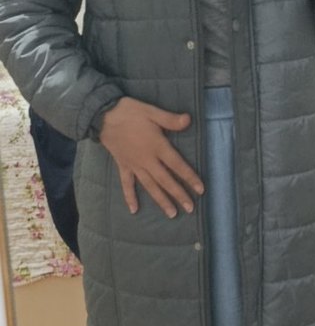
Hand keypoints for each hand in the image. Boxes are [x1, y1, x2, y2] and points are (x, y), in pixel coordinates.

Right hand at [99, 97, 203, 217]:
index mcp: (157, 146)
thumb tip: (189, 120)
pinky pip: (127, 184)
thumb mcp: (152, 111)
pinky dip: (130, 197)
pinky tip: (134, 210)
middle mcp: (147, 160)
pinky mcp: (123, 166)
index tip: (200, 190)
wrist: (103, 115)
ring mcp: (135, 165)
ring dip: (161, 200)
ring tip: (172, 214)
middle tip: (190, 209)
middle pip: (166, 181)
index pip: (177, 165)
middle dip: (179, 195)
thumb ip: (170, 119)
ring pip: (150, 186)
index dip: (190, 177)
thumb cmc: (130, 112)